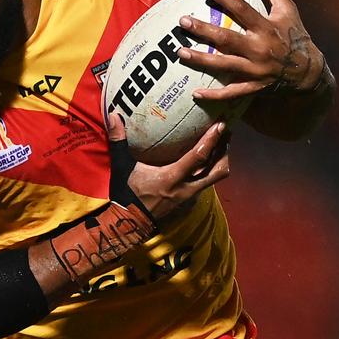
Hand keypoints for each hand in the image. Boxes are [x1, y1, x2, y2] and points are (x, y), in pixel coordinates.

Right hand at [107, 113, 229, 220]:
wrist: (129, 223)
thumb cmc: (126, 194)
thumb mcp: (122, 167)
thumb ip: (119, 141)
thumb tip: (113, 115)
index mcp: (171, 178)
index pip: (198, 158)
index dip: (211, 141)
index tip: (220, 124)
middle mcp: (186, 189)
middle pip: (218, 170)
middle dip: (224, 150)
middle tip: (225, 131)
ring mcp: (189, 197)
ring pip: (214, 178)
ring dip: (219, 160)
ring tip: (220, 143)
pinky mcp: (188, 201)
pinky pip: (206, 183)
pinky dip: (209, 170)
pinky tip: (205, 159)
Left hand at [176, 0, 325, 101]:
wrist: (308, 72)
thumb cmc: (295, 36)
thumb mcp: (287, 10)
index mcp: (266, 27)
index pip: (242, 8)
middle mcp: (259, 48)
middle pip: (226, 38)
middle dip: (203, 30)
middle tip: (183, 22)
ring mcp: (255, 70)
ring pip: (224, 65)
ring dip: (201, 60)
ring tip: (181, 53)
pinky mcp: (254, 87)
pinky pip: (231, 93)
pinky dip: (214, 96)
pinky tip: (196, 94)